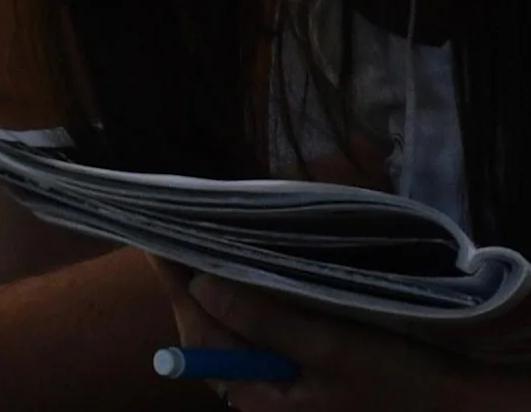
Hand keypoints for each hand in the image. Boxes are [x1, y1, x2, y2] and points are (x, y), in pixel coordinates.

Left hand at [160, 265, 530, 409]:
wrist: (466, 405)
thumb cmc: (401, 381)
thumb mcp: (331, 348)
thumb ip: (263, 319)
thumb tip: (199, 284)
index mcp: (259, 400)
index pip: (199, 336)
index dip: (178, 286)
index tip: (158, 240)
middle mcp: (263, 393)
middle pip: (211, 330)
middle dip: (197, 282)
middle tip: (182, 230)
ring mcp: (284, 382)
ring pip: (237, 328)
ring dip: (226, 286)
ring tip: (212, 242)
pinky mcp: (305, 368)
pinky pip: (266, 330)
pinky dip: (257, 300)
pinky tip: (255, 271)